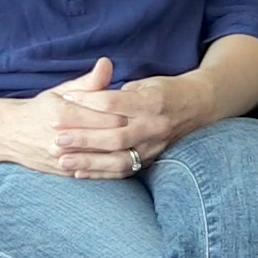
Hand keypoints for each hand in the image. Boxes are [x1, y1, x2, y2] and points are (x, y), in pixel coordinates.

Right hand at [0, 58, 129, 176]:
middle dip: (128, 131)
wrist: (10, 134)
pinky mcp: (64, 172)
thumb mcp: (62, 91)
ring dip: (123, 151)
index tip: (138, 109)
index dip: (125, 112)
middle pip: (107, 137)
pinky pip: (94, 173)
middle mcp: (62, 139)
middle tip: (142, 125)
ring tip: (138, 141)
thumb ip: (88, 82)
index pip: (105, 115)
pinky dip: (112, 167)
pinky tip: (125, 158)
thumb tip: (107, 63)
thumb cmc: (41, 108)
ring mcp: (63, 159)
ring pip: (103, 158)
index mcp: (63, 115)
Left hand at [52, 69, 218, 179]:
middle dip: (84, 137)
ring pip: (119, 158)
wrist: (199, 106)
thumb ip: (117, 90)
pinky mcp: (152, 160)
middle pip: (115, 135)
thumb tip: (85, 95)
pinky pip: (124, 171)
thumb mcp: (145, 82)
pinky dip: (101, 174)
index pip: (114, 102)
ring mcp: (154, 146)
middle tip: (57, 136)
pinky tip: (79, 174)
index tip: (65, 98)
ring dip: (89, 162)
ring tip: (63, 160)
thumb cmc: (165, 91)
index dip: (88, 100)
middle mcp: (155, 125)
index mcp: (152, 101)